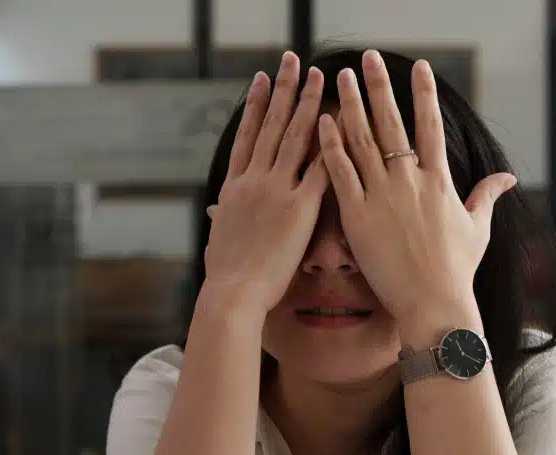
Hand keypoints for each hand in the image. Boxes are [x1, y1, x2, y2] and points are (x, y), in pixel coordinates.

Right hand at [200, 52, 329, 315]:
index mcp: (234, 187)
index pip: (246, 136)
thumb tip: (214, 213)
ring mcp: (276, 191)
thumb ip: (222, 219)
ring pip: (294, 138)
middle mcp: (253, 181)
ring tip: (317, 76)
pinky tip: (341, 122)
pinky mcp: (300, 209)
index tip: (261, 79)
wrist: (232, 293)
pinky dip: (330, 145)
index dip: (254, 105)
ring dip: (307, 103)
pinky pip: (320, 170)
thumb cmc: (225, 277)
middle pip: (270, 126)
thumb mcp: (218, 239)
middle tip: (292, 61)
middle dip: (283, 90)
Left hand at [317, 51, 516, 335]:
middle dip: (380, 87)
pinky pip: (340, 174)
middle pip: (392, 123)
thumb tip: (508, 177)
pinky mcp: (357, 217)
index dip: (424, 94)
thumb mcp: (477, 229)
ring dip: (351, 105)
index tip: (418, 67)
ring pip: (362, 140)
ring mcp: (382, 197)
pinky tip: (322, 122)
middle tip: (369, 58)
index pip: (430, 126)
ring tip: (342, 77)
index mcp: (439, 182)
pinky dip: (330, 146)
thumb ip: (487, 196)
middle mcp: (410, 182)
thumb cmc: (456, 272)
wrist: (433, 305)